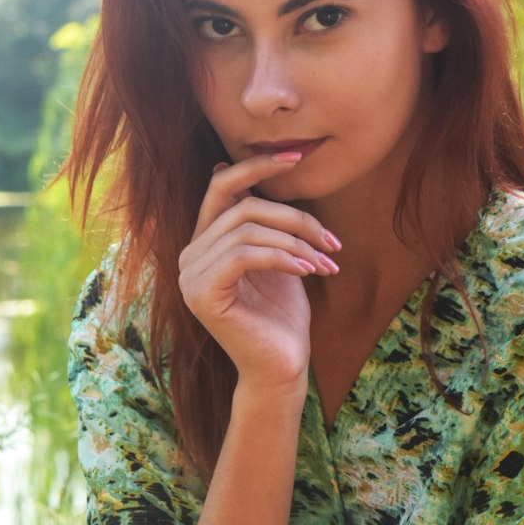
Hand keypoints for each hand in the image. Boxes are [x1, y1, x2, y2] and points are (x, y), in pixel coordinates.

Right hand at [178, 153, 340, 391]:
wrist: (281, 367)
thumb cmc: (283, 317)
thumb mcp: (278, 258)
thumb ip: (264, 221)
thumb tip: (231, 166)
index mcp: (205, 242)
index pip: (222, 186)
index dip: (258, 166)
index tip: (299, 157)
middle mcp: (190, 255)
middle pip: (243, 207)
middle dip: (295, 218)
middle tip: (332, 241)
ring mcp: (191, 276)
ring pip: (247, 230)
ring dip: (297, 243)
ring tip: (326, 265)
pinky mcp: (202, 294)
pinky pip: (244, 255)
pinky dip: (282, 258)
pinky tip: (307, 272)